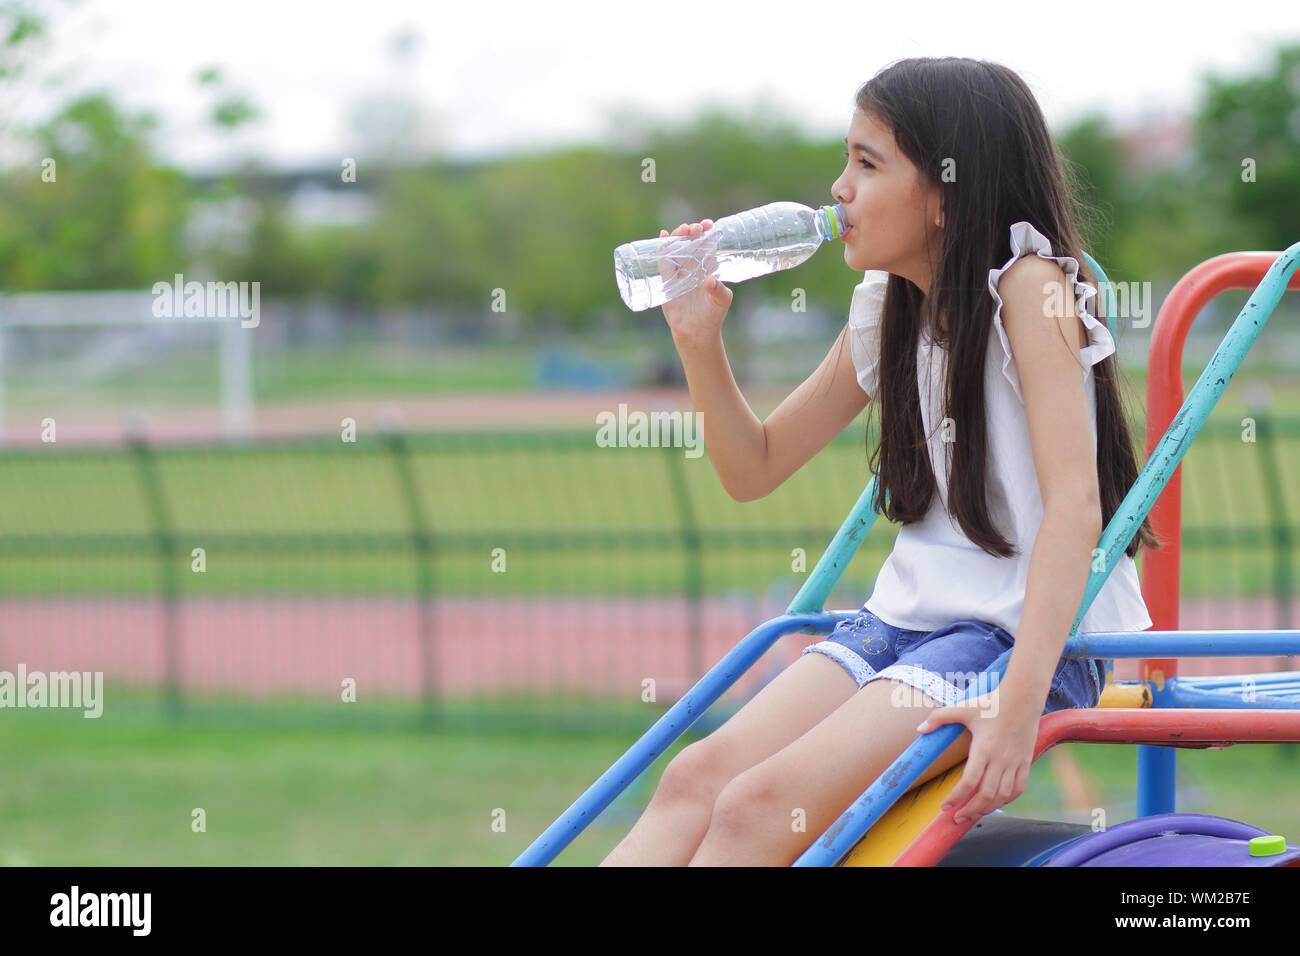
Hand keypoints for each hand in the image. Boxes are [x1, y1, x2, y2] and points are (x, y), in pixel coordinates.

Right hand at [658, 220, 731, 345]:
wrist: (695, 332)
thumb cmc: (712, 316)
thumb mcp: (721, 302)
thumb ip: (718, 291)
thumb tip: (709, 280)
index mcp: (708, 268)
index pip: (707, 245)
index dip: (707, 233)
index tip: (708, 224)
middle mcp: (694, 267)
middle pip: (691, 243)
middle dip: (692, 232)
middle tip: (695, 227)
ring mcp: (680, 273)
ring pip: (677, 249)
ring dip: (678, 237)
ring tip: (683, 229)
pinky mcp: (668, 281)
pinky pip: (664, 262)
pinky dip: (663, 248)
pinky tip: (663, 236)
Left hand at [914, 685, 1040, 824]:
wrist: (1023, 696)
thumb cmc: (991, 702)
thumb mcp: (963, 707)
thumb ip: (939, 717)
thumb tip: (919, 729)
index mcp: (984, 748)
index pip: (969, 782)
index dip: (956, 798)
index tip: (945, 806)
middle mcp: (1001, 758)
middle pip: (986, 795)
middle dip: (969, 810)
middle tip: (956, 818)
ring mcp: (1015, 762)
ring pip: (1003, 795)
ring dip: (987, 808)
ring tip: (973, 814)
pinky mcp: (1026, 761)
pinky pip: (1019, 788)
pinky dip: (1008, 800)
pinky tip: (996, 803)